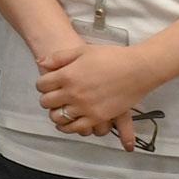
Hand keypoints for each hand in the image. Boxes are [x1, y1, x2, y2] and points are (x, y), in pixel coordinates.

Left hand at [36, 38, 155, 149]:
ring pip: (58, 116)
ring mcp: (85, 107)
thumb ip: (59, 57)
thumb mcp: (83, 50)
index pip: (41, 85)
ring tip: (59, 109)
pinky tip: (68, 122)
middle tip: (52, 97)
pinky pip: (75, 127)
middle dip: (47, 99)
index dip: (42, 84)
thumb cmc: (112, 57)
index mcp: (67, 75)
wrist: (138, 69)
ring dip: (55, 113)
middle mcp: (73, 93)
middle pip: (46, 102)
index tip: (47, 84)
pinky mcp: (97, 117)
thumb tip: (41, 62)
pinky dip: (68, 126)